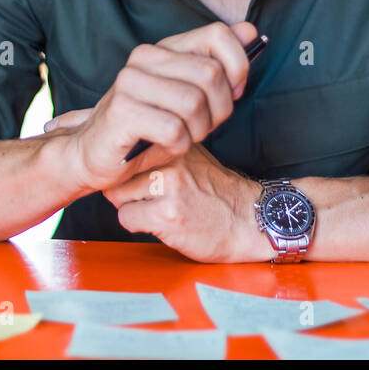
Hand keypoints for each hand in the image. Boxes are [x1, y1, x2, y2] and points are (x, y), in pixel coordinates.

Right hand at [57, 21, 258, 192]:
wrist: (93, 153)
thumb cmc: (146, 126)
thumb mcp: (186, 92)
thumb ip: (217, 62)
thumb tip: (251, 31)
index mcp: (164, 48)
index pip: (217, 34)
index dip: (238, 66)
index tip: (235, 92)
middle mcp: (145, 58)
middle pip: (212, 74)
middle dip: (220, 109)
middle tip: (205, 126)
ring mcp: (130, 83)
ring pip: (195, 104)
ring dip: (199, 130)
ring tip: (185, 137)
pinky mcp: (122, 112)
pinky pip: (174, 130)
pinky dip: (180, 145)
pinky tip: (168, 146)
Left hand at [102, 144, 271, 262]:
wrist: (251, 220)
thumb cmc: (219, 194)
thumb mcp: (194, 159)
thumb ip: (165, 151)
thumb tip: (128, 148)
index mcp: (176, 143)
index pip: (129, 149)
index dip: (129, 169)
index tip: (138, 178)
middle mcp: (171, 160)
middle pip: (118, 173)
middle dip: (128, 190)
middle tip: (154, 200)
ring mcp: (170, 186)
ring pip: (118, 195)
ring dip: (133, 208)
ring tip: (161, 211)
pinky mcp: (168, 214)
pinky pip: (126, 218)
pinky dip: (139, 226)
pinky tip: (164, 224)